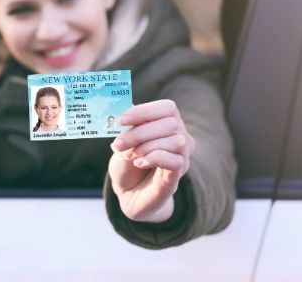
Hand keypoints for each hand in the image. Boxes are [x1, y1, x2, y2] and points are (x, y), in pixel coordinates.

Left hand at [108, 99, 193, 222]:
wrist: (128, 193)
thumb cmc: (127, 163)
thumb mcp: (122, 142)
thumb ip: (126, 128)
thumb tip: (124, 110)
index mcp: (168, 124)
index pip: (168, 108)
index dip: (145, 111)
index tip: (122, 120)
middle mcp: (181, 138)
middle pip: (171, 123)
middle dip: (140, 132)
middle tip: (119, 144)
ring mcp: (182, 158)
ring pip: (176, 141)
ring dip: (146, 146)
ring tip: (130, 155)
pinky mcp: (177, 176)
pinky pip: (175, 161)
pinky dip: (154, 158)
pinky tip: (139, 163)